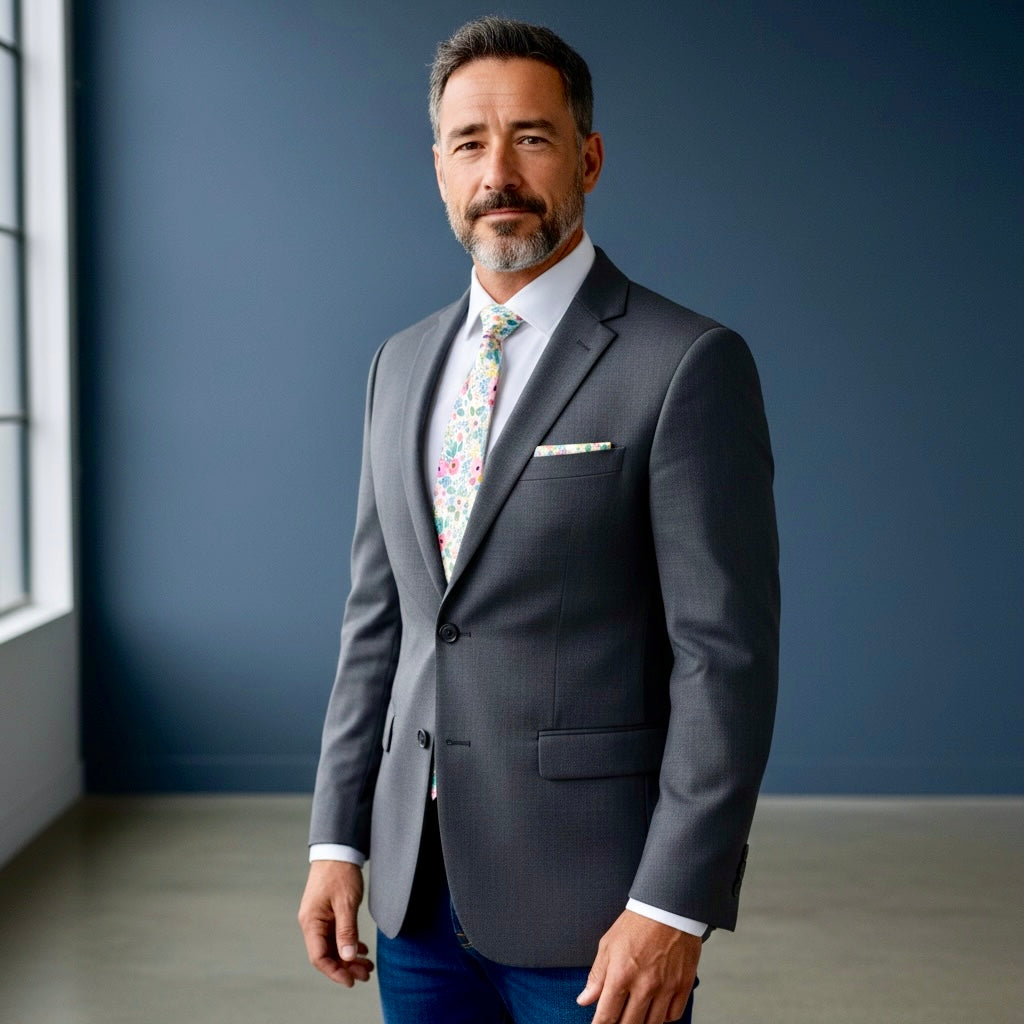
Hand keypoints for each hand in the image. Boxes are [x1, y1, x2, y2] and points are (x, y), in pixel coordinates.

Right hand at [297, 860, 374, 986]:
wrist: (337, 850)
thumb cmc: (340, 873)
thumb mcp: (346, 903)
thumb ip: (346, 931)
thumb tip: (347, 957)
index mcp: (311, 922)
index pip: (319, 957)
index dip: (335, 972)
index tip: (352, 980)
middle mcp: (312, 923)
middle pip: (327, 954)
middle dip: (346, 967)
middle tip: (366, 974)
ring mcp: (319, 919)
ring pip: (333, 946)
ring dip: (349, 957)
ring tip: (368, 965)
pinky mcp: (327, 913)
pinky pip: (336, 936)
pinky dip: (349, 944)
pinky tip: (362, 949)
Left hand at [577, 909, 699, 1023]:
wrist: (668, 908)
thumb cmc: (637, 923)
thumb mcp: (608, 945)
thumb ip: (597, 976)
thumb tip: (584, 1000)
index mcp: (622, 974)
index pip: (607, 1015)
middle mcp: (644, 985)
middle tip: (617, 1022)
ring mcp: (666, 987)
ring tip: (634, 1017)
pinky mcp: (683, 985)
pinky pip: (673, 1016)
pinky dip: (663, 1019)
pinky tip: (655, 1011)